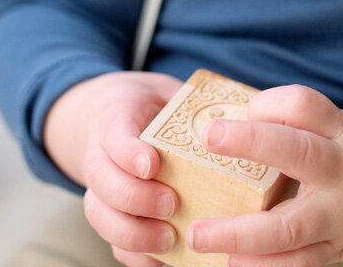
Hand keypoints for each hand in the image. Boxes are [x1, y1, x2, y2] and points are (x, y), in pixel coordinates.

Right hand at [44, 71, 184, 266]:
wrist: (118, 116)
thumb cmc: (154, 107)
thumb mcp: (168, 92)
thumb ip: (193, 104)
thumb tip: (241, 120)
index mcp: (115, 118)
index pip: (113, 133)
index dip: (128, 151)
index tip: (152, 164)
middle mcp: (100, 154)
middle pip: (101, 179)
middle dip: (134, 196)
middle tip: (171, 203)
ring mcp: (101, 187)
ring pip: (100, 214)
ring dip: (132, 232)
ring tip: (169, 239)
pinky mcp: (111, 215)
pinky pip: (113, 241)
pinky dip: (135, 256)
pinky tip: (164, 259)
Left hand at [186, 84, 342, 266]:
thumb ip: (301, 127)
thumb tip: (237, 121)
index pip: (306, 105)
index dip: (272, 100)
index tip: (244, 106)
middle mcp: (342, 172)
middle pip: (297, 153)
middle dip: (252, 143)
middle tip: (211, 137)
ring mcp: (338, 216)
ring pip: (288, 227)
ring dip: (240, 234)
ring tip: (200, 235)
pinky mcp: (336, 249)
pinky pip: (297, 264)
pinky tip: (233, 265)